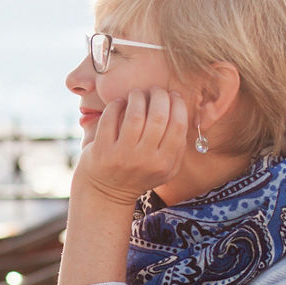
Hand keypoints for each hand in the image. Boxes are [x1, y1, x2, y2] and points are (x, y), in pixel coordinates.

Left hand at [76, 88, 188, 204]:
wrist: (106, 194)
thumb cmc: (139, 174)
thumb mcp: (165, 168)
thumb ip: (177, 146)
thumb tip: (183, 109)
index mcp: (165, 163)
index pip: (179, 126)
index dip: (177, 104)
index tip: (172, 94)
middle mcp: (146, 160)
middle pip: (159, 116)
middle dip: (158, 96)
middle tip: (154, 90)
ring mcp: (122, 156)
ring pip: (135, 115)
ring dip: (137, 97)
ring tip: (137, 94)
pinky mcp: (101, 151)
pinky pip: (110, 118)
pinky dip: (116, 105)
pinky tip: (120, 102)